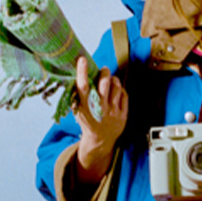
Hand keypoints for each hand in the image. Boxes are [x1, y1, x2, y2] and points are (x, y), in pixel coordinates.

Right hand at [74, 56, 127, 183]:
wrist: (99, 140)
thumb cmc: (88, 121)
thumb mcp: (79, 110)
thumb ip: (78, 96)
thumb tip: (77, 76)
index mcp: (86, 107)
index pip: (83, 87)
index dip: (82, 72)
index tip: (82, 60)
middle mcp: (100, 109)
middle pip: (104, 85)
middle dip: (105, 73)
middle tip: (104, 69)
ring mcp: (112, 112)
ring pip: (116, 89)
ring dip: (114, 80)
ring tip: (111, 78)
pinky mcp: (122, 115)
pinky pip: (124, 96)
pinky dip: (121, 90)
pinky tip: (118, 89)